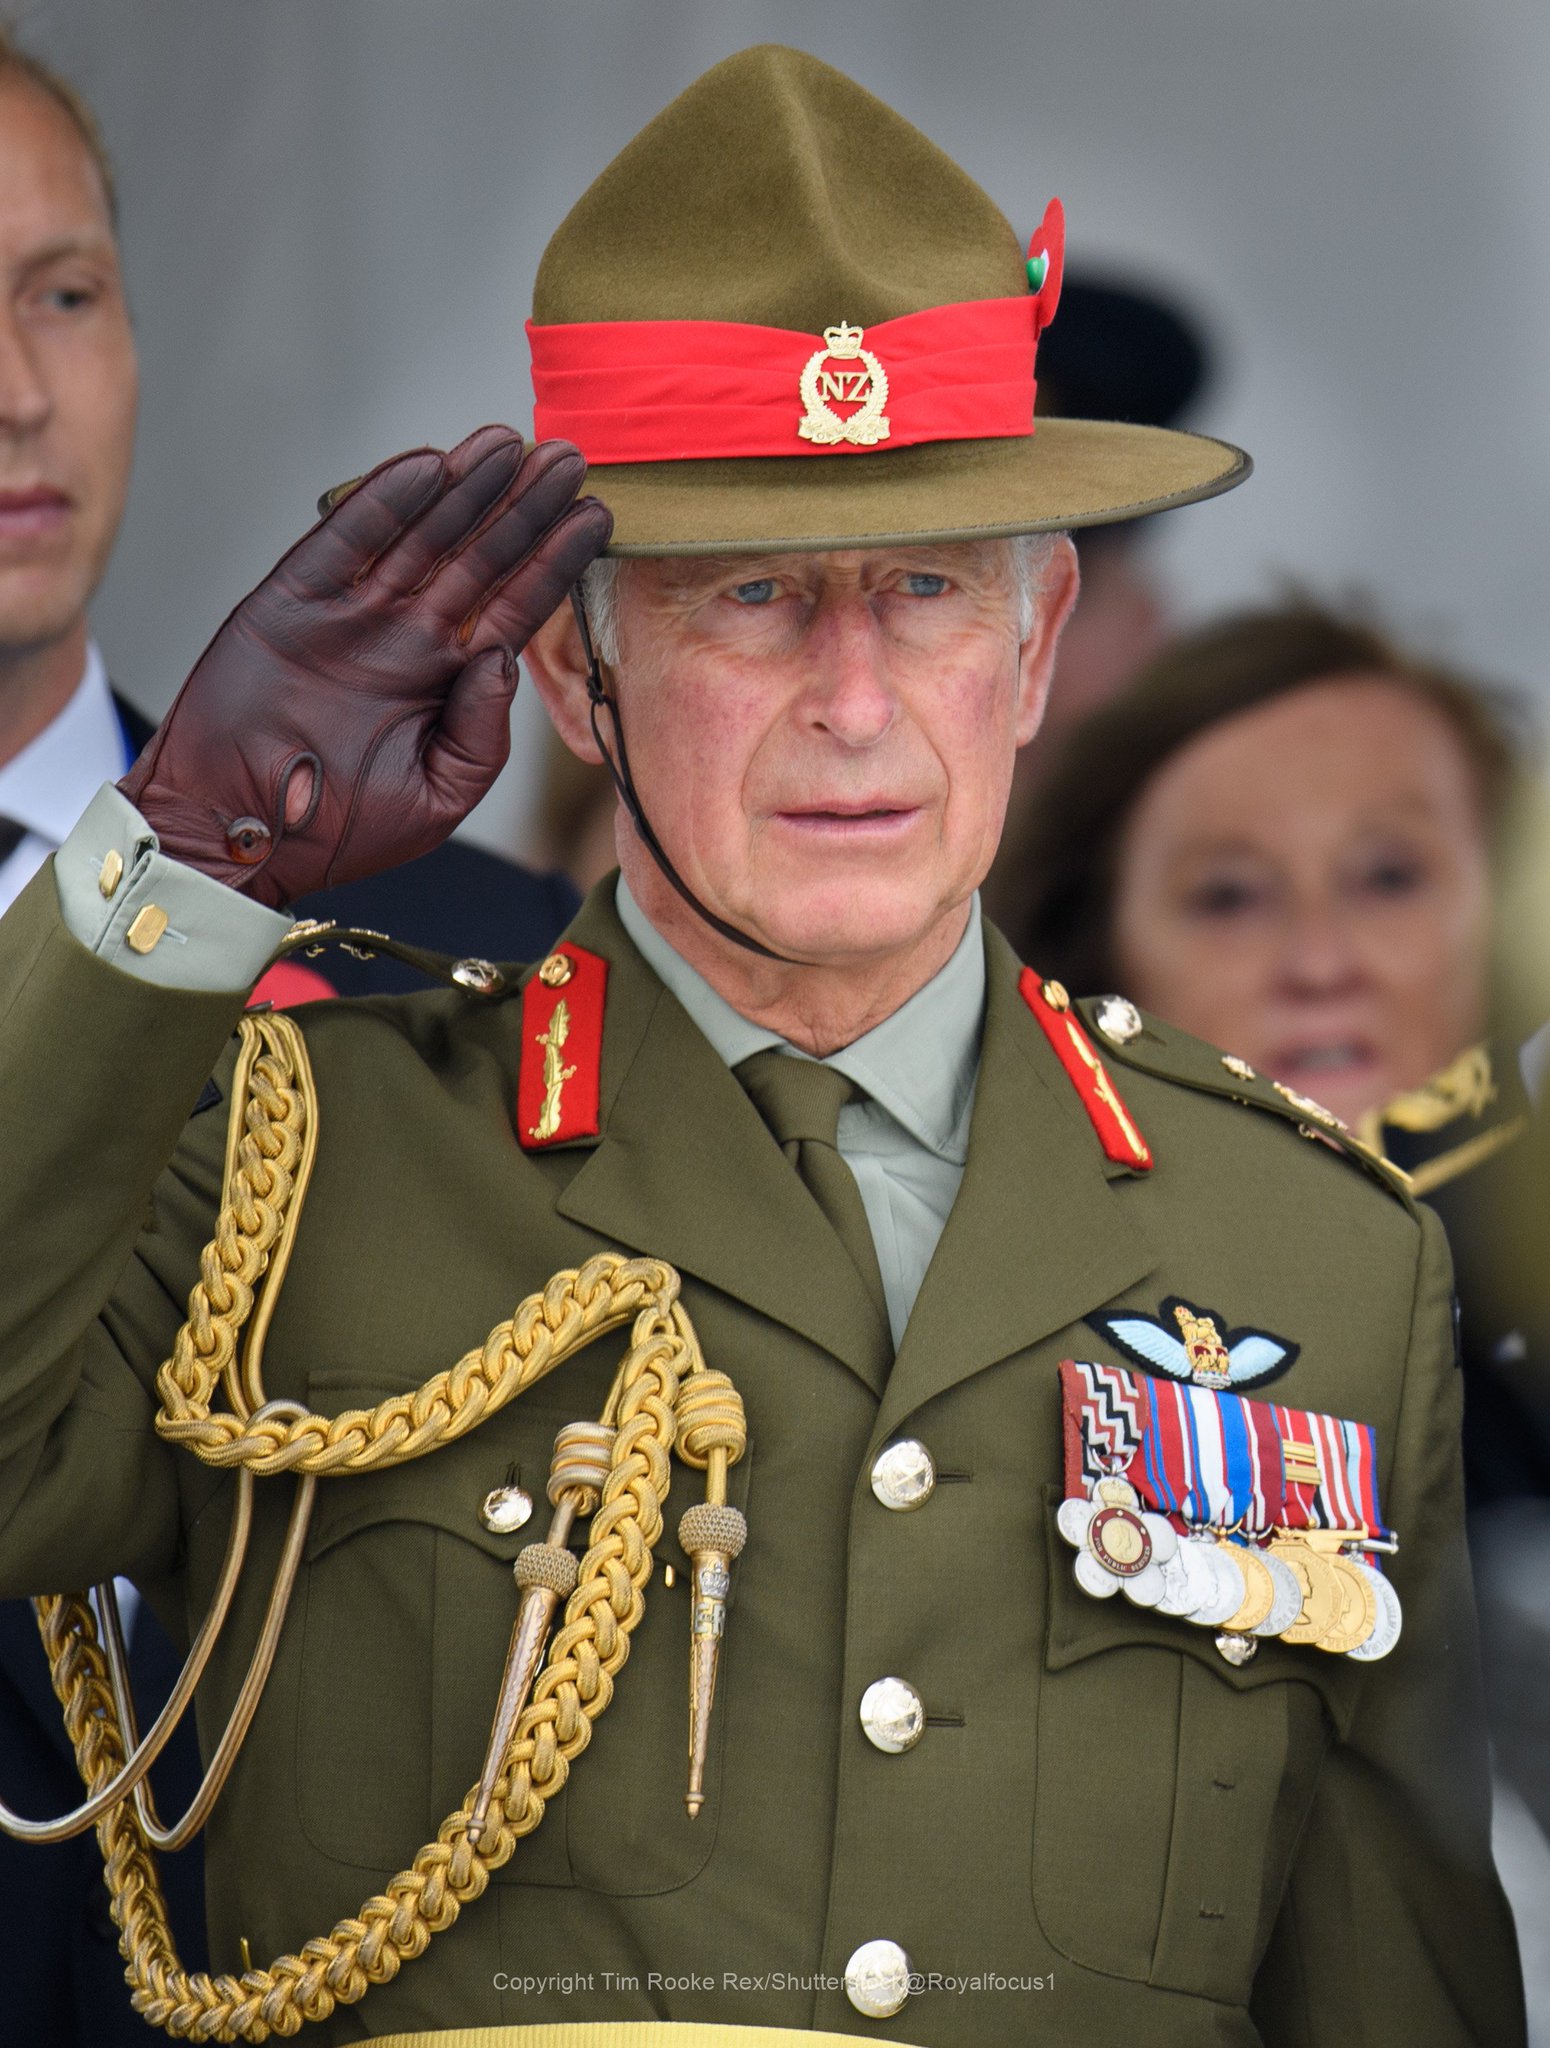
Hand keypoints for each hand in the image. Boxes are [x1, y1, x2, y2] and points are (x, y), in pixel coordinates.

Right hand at [120, 427, 610, 906]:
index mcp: (446, 682)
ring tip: (511, 444)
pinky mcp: (294, 598)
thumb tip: (506, 658)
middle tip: (568, 458)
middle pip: (478, 558)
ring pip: (422, 535)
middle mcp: (406, 638)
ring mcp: (352, 613)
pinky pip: (347, 538)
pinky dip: (387, 501)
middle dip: (523, 508)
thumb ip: (483, 733)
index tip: (595, 518)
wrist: (236, 834)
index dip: (553, 562)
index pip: (514, 608)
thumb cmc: (336, 830)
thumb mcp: (437, 798)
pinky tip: (433, 466)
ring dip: (466, 488)